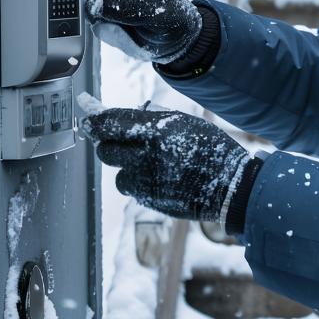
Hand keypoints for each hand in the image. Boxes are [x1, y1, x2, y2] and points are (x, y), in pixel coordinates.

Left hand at [82, 106, 255, 225]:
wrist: (230, 185)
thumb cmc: (211, 147)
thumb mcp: (184, 122)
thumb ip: (152, 120)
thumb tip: (123, 118)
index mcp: (155, 130)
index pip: (108, 123)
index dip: (94, 121)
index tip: (89, 119)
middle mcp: (145, 155)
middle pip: (105, 150)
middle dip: (110, 145)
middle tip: (122, 142)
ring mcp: (146, 181)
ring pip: (117, 174)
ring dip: (126, 167)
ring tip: (150, 164)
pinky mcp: (149, 200)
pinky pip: (132, 190)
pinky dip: (139, 184)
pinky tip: (160, 178)